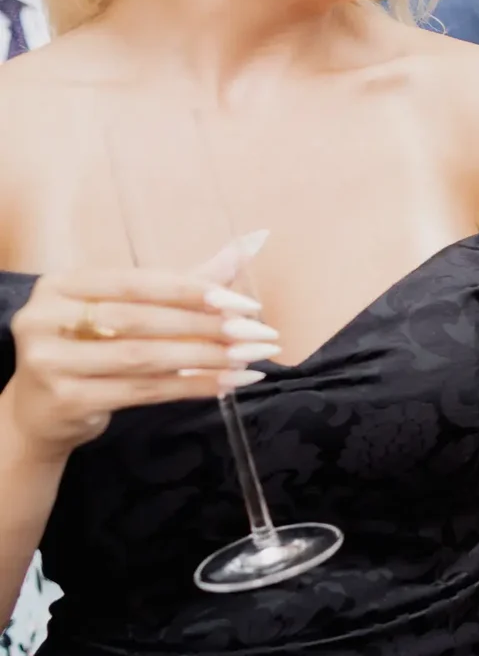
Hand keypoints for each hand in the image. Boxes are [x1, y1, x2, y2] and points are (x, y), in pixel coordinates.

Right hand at [0, 243, 277, 460]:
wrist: (41, 411)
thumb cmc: (94, 348)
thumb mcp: (130, 309)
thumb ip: (185, 281)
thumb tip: (249, 244)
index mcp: (62, 285)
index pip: (137, 282)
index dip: (193, 290)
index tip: (246, 303)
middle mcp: (46, 318)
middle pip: (142, 320)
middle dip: (208, 326)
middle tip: (259, 334)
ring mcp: (49, 361)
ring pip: (144, 357)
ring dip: (207, 358)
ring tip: (251, 359)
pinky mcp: (65, 400)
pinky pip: (142, 391)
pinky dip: (191, 386)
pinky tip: (227, 384)